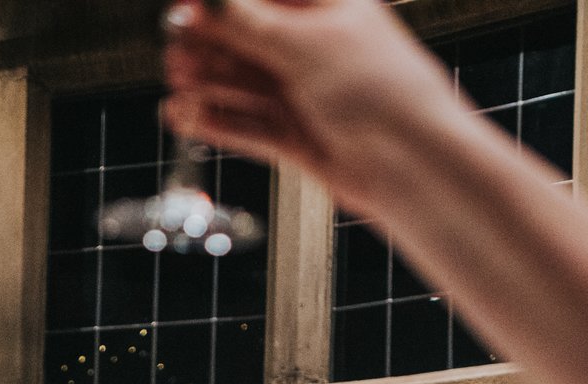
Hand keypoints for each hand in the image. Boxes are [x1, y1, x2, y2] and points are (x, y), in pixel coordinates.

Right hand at [162, 0, 458, 218]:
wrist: (413, 163)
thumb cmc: (380, 89)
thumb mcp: (304, 43)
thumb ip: (247, 22)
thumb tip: (203, 2)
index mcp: (329, 7)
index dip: (223, 3)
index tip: (186, 8)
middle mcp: (316, 50)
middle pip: (249, 40)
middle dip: (210, 44)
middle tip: (174, 49)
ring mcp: (307, 95)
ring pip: (246, 84)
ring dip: (209, 82)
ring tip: (178, 84)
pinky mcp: (299, 138)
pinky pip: (249, 126)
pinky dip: (218, 121)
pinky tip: (186, 117)